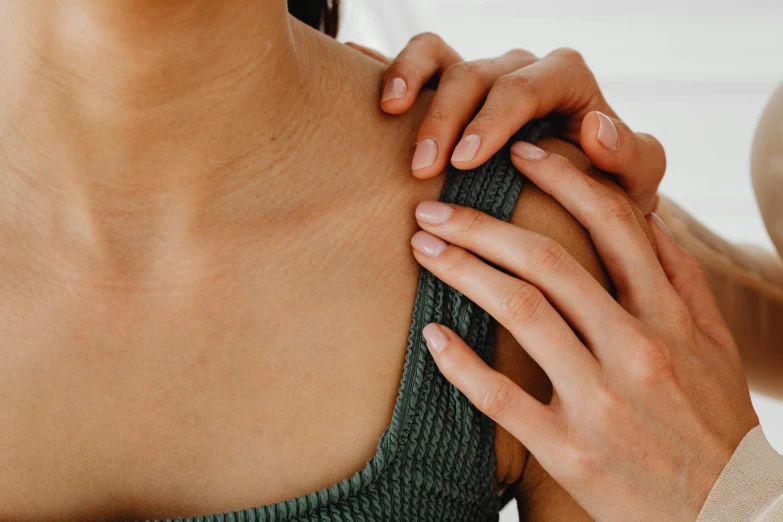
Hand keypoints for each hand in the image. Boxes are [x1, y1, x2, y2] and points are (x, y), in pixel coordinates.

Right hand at [348, 34, 663, 214]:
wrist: (578, 198)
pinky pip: (416, 61)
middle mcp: (518, 70)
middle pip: (474, 74)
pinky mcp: (449, 89)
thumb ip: (631, 156)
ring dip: (409, 80)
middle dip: (444, 118)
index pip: (524, 87)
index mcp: (564, 81)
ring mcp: (481, 77)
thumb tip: (595, 127)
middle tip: (421, 168)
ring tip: (389, 112)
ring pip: (438, 54)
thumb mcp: (635, 182)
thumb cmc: (607, 191)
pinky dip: (387, 64)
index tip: (464, 161)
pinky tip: (359, 68)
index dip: (491, 120)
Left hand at [409, 141, 758, 520]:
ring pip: (522, 314)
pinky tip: (430, 334)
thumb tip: (643, 220)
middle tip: (434, 206)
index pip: (614, 223)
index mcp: (671, 316)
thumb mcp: (715, 344)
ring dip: (463, 272)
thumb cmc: (713, 421)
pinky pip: (501, 398)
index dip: (563, 179)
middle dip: (483, 224)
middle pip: (549, 261)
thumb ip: (680, 280)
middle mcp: (637, 349)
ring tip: (424, 249)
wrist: (725, 515)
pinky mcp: (569, 451)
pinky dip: (460, 362)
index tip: (519, 153)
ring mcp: (601, 401)